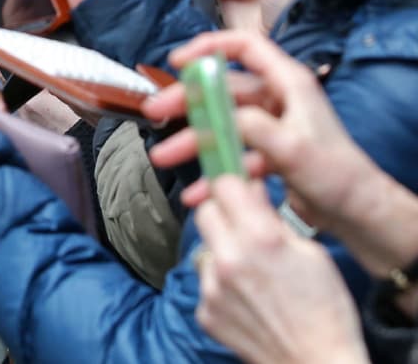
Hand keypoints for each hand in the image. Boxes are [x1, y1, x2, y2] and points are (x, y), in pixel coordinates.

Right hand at [146, 31, 397, 265]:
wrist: (357, 214)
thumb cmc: (335, 175)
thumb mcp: (292, 149)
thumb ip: (253, 128)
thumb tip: (219, 117)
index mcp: (288, 83)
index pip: (244, 47)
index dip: (209, 47)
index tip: (178, 62)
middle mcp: (277, 99)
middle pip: (223, 89)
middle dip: (188, 102)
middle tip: (156, 113)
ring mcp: (271, 126)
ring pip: (222, 124)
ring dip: (194, 140)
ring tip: (165, 157)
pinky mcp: (268, 153)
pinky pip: (232, 154)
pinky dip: (214, 170)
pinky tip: (197, 190)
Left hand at [193, 177, 367, 363]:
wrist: (316, 363)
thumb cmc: (325, 311)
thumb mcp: (312, 253)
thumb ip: (273, 217)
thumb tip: (250, 188)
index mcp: (260, 239)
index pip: (223, 185)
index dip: (232, 184)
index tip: (239, 188)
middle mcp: (229, 259)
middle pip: (204, 211)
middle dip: (222, 212)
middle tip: (243, 225)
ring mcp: (212, 287)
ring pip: (204, 246)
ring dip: (221, 248)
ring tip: (251, 269)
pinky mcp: (205, 310)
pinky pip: (205, 280)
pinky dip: (220, 282)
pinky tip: (247, 295)